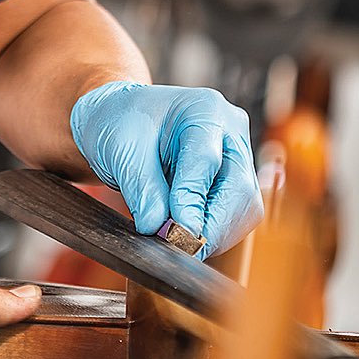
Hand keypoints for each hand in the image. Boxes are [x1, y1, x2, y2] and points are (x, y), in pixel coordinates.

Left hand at [69, 81, 263, 257]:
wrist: (115, 120)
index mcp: (205, 110)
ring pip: (243, 209)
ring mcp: (237, 157)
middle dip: (210, 226)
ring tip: (175, 242)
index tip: (178, 233)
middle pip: (239, 191)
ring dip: (212, 233)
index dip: (192, 200)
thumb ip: (144, 190)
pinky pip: (234, 215)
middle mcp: (230, 132)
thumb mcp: (121, 152)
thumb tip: (161, 230)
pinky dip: (210, 230)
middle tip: (179, 249)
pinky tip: (184, 235)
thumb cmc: (118, 124)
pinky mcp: (233, 181)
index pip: (206, 161)